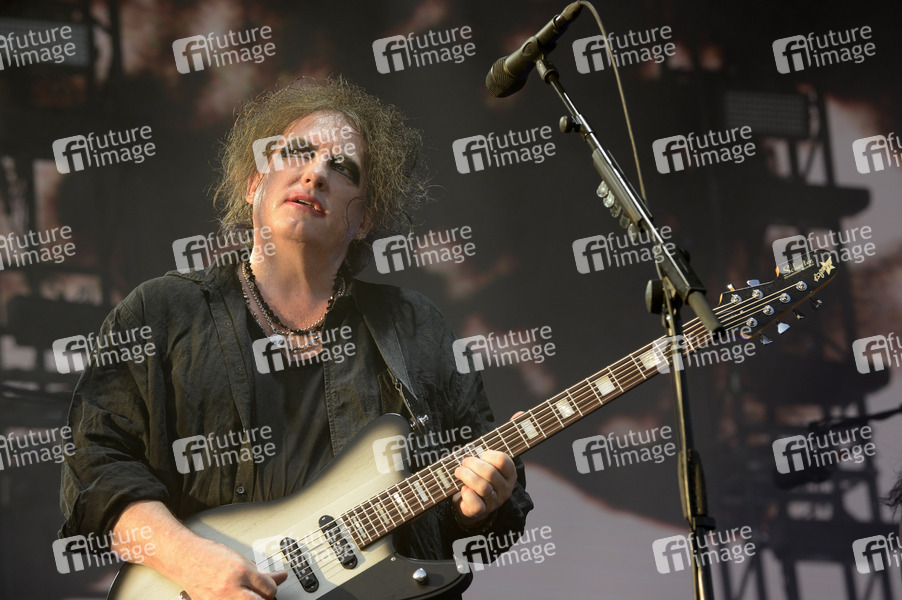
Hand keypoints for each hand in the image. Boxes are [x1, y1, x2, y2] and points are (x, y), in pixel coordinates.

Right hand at [179, 539, 287, 599]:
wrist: (185, 559)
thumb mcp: (240, 558)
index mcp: (241, 571)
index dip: (273, 586)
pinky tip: (236, 596)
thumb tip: (280, 577)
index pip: (269, 587)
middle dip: (264, 597)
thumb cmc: (210, 555)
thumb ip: (261, 571)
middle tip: (262, 592)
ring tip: (248, 594)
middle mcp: (230, 587)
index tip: (272, 583)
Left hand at [452, 411, 522, 527]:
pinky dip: (467, 494)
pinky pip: (476, 504)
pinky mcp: (481, 512)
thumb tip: (521, 413)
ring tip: (458, 471)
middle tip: (464, 461)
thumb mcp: (492, 455)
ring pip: (482, 488)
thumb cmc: (482, 473)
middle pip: (490, 473)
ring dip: (466, 476)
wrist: (470, 500)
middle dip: (473, 464)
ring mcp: (494, 502)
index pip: (503, 461)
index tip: (481, 453)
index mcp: (510, 473)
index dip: (489, 455)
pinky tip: (462, 489)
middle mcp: (505, 488)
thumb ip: (506, 436)